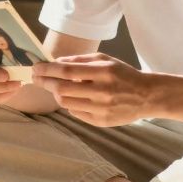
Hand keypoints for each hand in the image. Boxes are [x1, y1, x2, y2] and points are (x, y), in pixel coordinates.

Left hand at [32, 53, 155, 126]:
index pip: (67, 71)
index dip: (48, 69)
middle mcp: (102, 91)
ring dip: (56, 93)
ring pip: (66, 102)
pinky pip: (75, 113)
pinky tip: (72, 98)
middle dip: (45, 82)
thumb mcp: (105, 60)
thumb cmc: (123, 74)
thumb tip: (56, 62)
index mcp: (103, 72)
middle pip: (62, 88)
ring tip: (54, 87)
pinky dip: (69, 104)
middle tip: (36, 78)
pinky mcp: (101, 121)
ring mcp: (101, 108)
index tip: (36, 68)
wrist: (146, 96)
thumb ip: (80, 60)